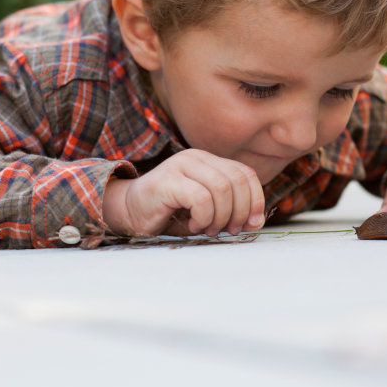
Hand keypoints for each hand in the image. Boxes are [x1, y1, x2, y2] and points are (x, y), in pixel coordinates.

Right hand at [102, 149, 265, 236]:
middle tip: (230, 230)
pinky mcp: (168, 180)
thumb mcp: (208, 210)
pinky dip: (204, 217)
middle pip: (237, 180)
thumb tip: (257, 221)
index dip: (256, 200)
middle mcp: (197, 157)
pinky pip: (201, 198)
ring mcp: (181, 165)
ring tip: (209, 229)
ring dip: (221, 216)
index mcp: (209, 160)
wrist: (129, 212)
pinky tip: (194, 225)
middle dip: (241, 211)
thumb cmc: (170, 213)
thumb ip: (232, 211)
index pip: (246, 174)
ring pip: (222, 189)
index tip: (252, 224)